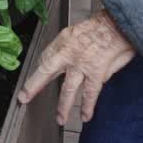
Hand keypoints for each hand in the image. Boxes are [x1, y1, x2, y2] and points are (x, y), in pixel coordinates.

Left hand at [17, 9, 135, 125]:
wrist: (117, 24)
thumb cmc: (101, 26)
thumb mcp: (76, 30)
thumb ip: (68, 46)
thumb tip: (64, 59)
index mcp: (62, 42)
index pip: (45, 58)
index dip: (39, 70)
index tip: (34, 79)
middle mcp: (68, 54)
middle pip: (46, 71)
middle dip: (33, 85)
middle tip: (25, 97)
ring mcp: (81, 65)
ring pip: (68, 89)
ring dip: (63, 106)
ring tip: (60, 118)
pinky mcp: (95, 73)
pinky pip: (90, 93)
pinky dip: (88, 106)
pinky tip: (85, 116)